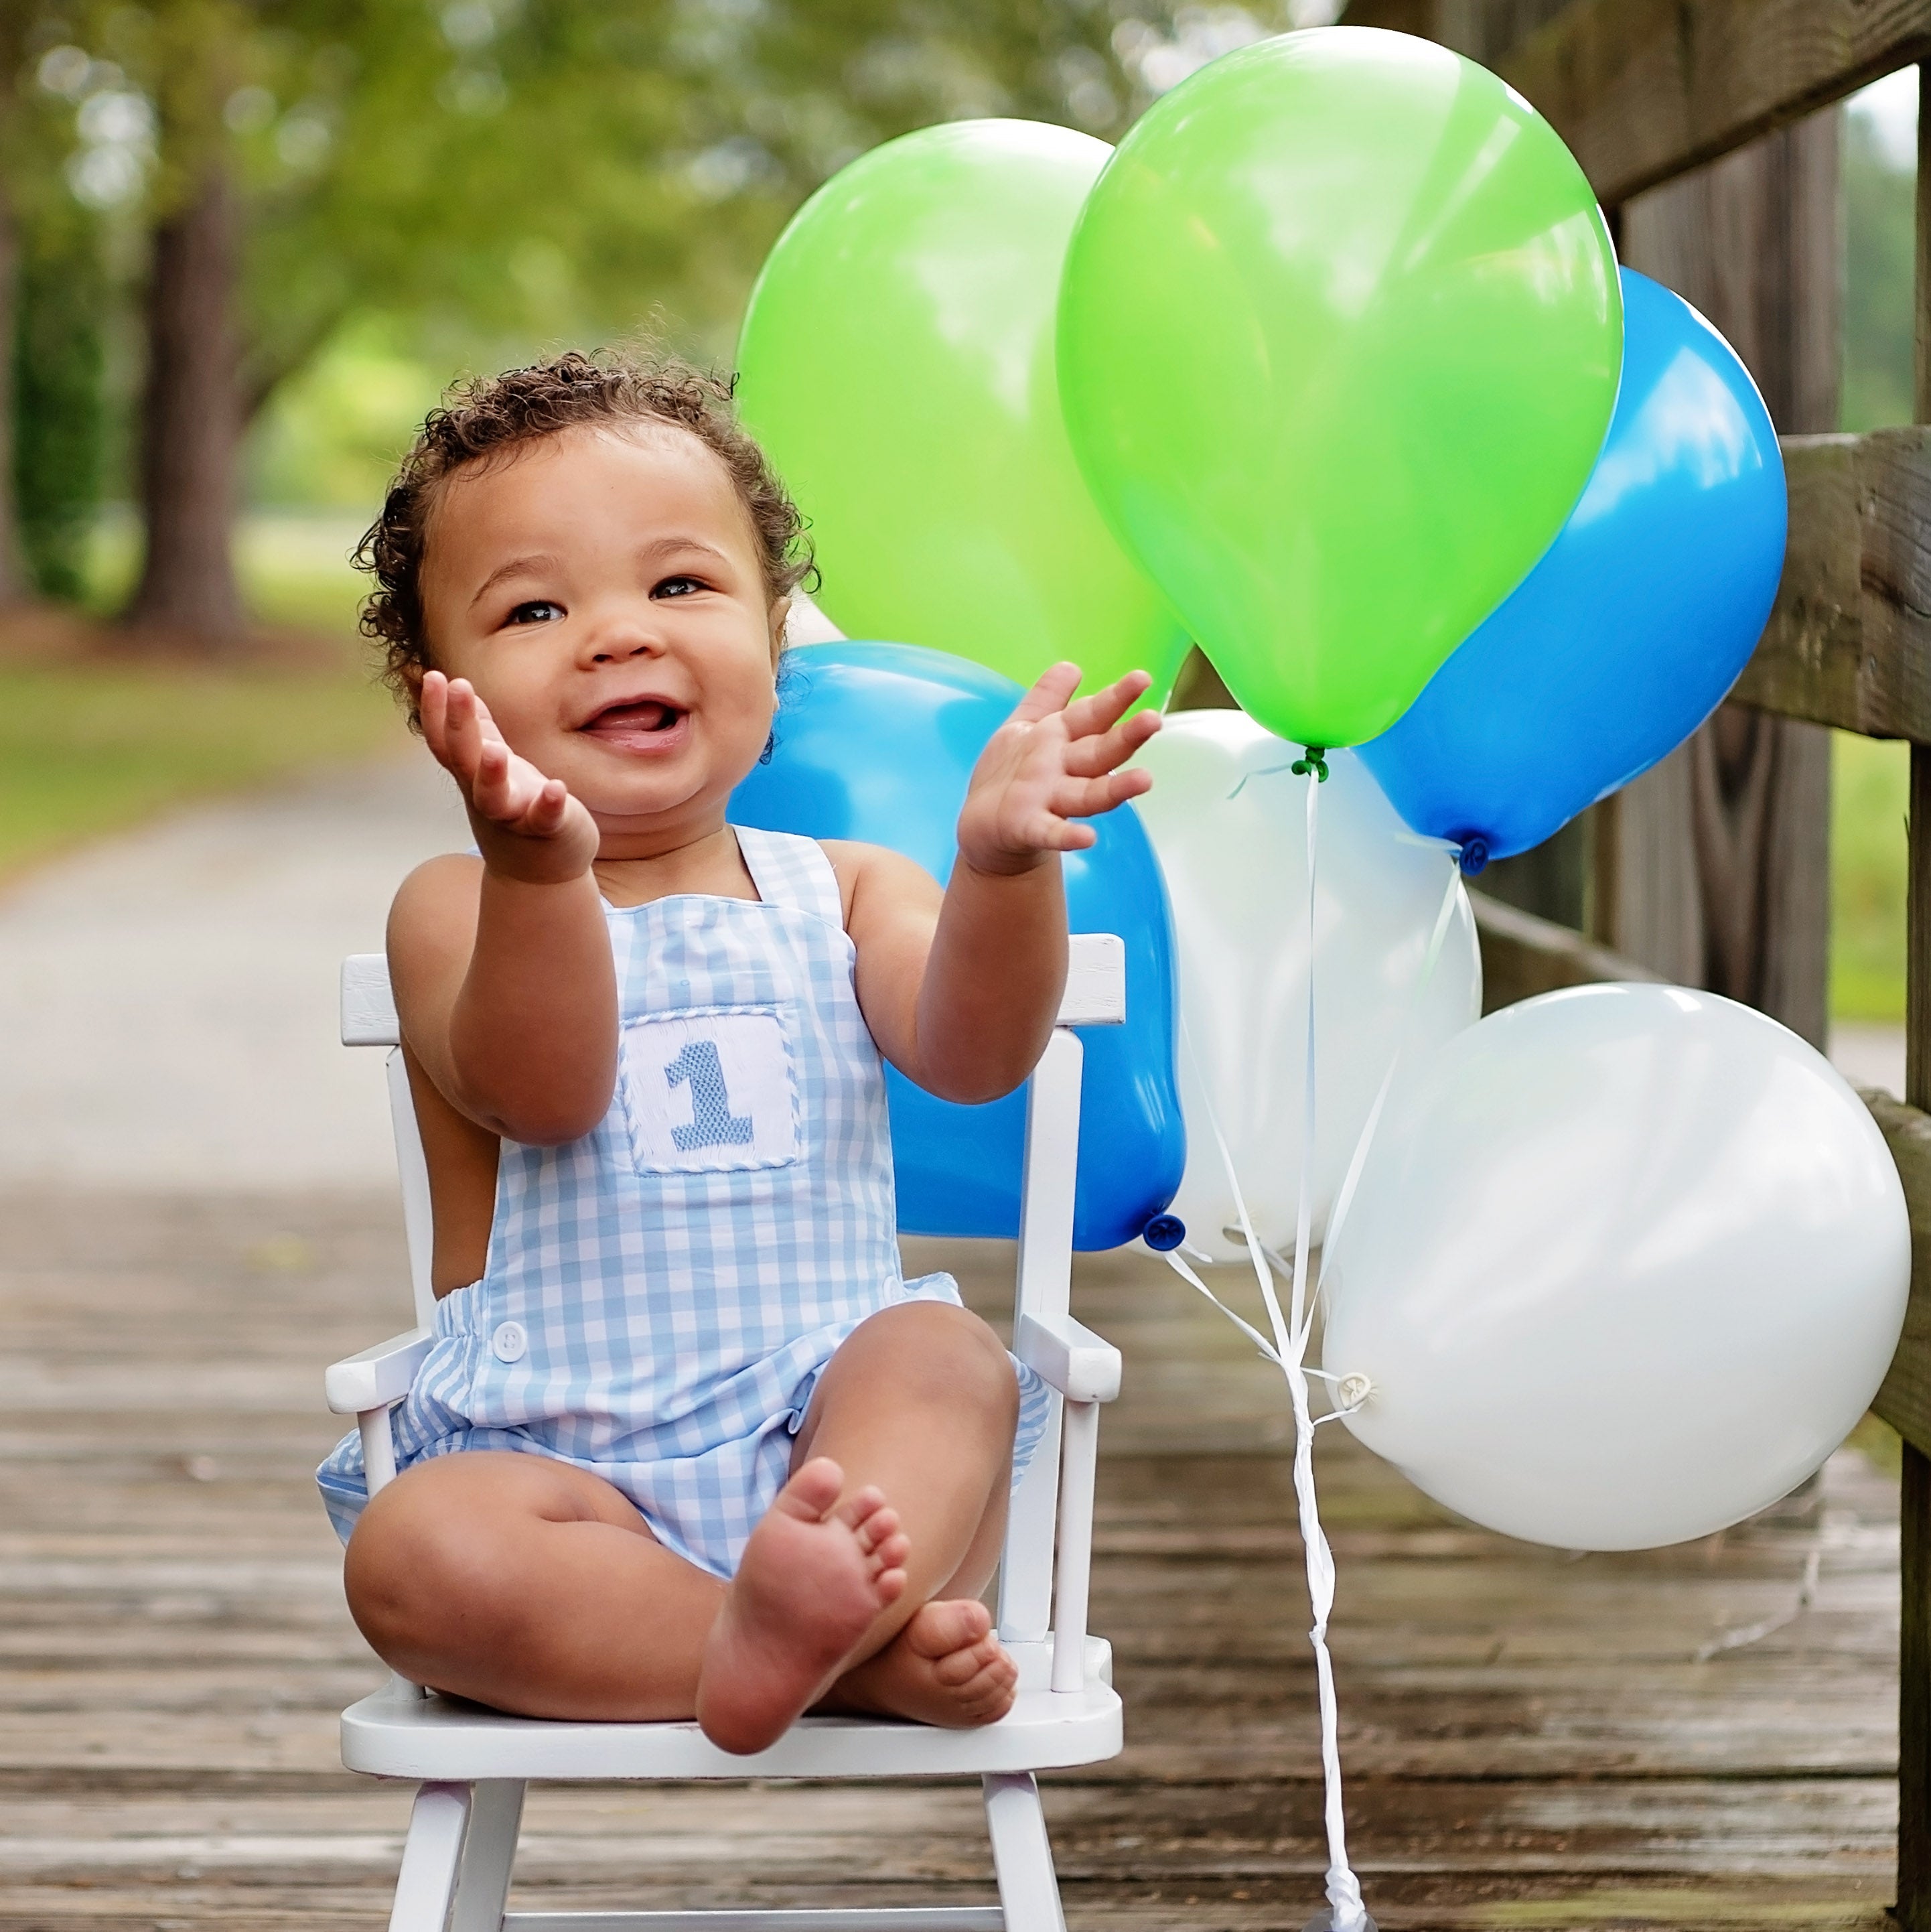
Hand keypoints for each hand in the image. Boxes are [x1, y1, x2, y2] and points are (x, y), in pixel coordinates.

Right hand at [420, 671, 598, 883]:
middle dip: (458, 724)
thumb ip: (479, 730)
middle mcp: (485, 795)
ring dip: (491, 774)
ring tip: (495, 749)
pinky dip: (549, 805)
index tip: (433, 675)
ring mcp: (514, 815)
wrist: (539, 875)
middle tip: (457, 686)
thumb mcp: (495, 767)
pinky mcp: (547, 831)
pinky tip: (557, 788)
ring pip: (494, 797)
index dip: (436, 711)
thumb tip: (461, 690)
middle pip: (463, 759)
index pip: (446, 741)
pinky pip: (545, 819)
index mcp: (473, 775)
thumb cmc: (518, 810)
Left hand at [955, 664, 1160, 877]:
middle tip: (1153, 720)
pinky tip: (1087, 838)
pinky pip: (1051, 832)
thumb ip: (1047, 697)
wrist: (984, 827)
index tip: (1142, 678)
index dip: (1116, 697)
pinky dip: (1067, 835)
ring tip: (1145, 780)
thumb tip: (1072, 666)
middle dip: (1127, 737)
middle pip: (1101, 752)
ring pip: (1089, 794)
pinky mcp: (1030, 827)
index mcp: (1061, 739)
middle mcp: (1063, 769)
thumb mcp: (1025, 727)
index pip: (1094, 714)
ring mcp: (1050, 800)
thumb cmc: (1010, 774)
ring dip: (1117, 789)